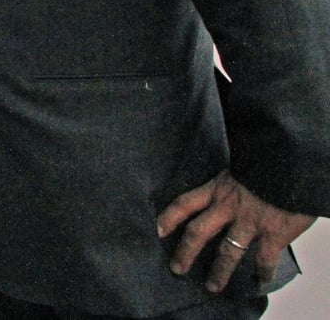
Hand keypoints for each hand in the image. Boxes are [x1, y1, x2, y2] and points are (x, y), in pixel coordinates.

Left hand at [156, 169, 314, 292]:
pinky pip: (264, 259)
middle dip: (185, 252)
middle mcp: (228, 206)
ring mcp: (249, 221)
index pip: (184, 203)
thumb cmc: (265, 162)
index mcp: (217, 188)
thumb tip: (221, 194)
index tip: (154, 232)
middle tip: (176, 269)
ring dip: (219, 272)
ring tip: (212, 287)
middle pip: (198, 232)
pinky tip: (260, 280)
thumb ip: (227, 185)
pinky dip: (262, 272)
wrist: (293, 161)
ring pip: (227, 252)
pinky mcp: (273, 233)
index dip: (167, 218)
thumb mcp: (238, 168)